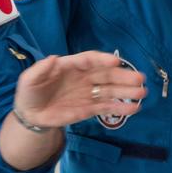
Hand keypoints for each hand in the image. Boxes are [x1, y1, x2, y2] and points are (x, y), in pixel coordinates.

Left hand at [13, 51, 146, 128]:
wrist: (30, 113)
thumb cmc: (30, 91)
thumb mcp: (29, 79)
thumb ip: (41, 69)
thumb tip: (53, 58)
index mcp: (70, 66)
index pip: (89, 60)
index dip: (102, 60)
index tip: (115, 62)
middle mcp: (83, 77)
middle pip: (106, 75)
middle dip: (123, 76)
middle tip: (139, 78)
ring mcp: (88, 93)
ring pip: (110, 91)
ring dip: (126, 92)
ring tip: (142, 93)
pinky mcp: (89, 109)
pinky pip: (107, 107)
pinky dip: (120, 108)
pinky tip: (134, 108)